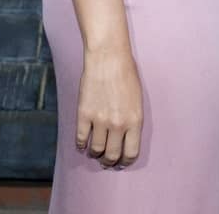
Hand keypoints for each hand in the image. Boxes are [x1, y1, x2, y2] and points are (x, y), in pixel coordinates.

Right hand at [77, 47, 142, 166]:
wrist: (108, 57)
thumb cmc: (126, 73)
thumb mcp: (137, 98)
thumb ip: (132, 120)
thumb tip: (126, 138)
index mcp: (135, 120)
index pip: (131, 153)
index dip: (125, 161)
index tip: (122, 162)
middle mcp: (118, 124)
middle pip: (112, 156)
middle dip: (109, 161)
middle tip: (107, 160)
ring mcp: (100, 120)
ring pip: (96, 151)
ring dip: (95, 154)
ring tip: (95, 151)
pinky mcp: (84, 115)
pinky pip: (81, 140)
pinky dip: (81, 146)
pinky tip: (83, 144)